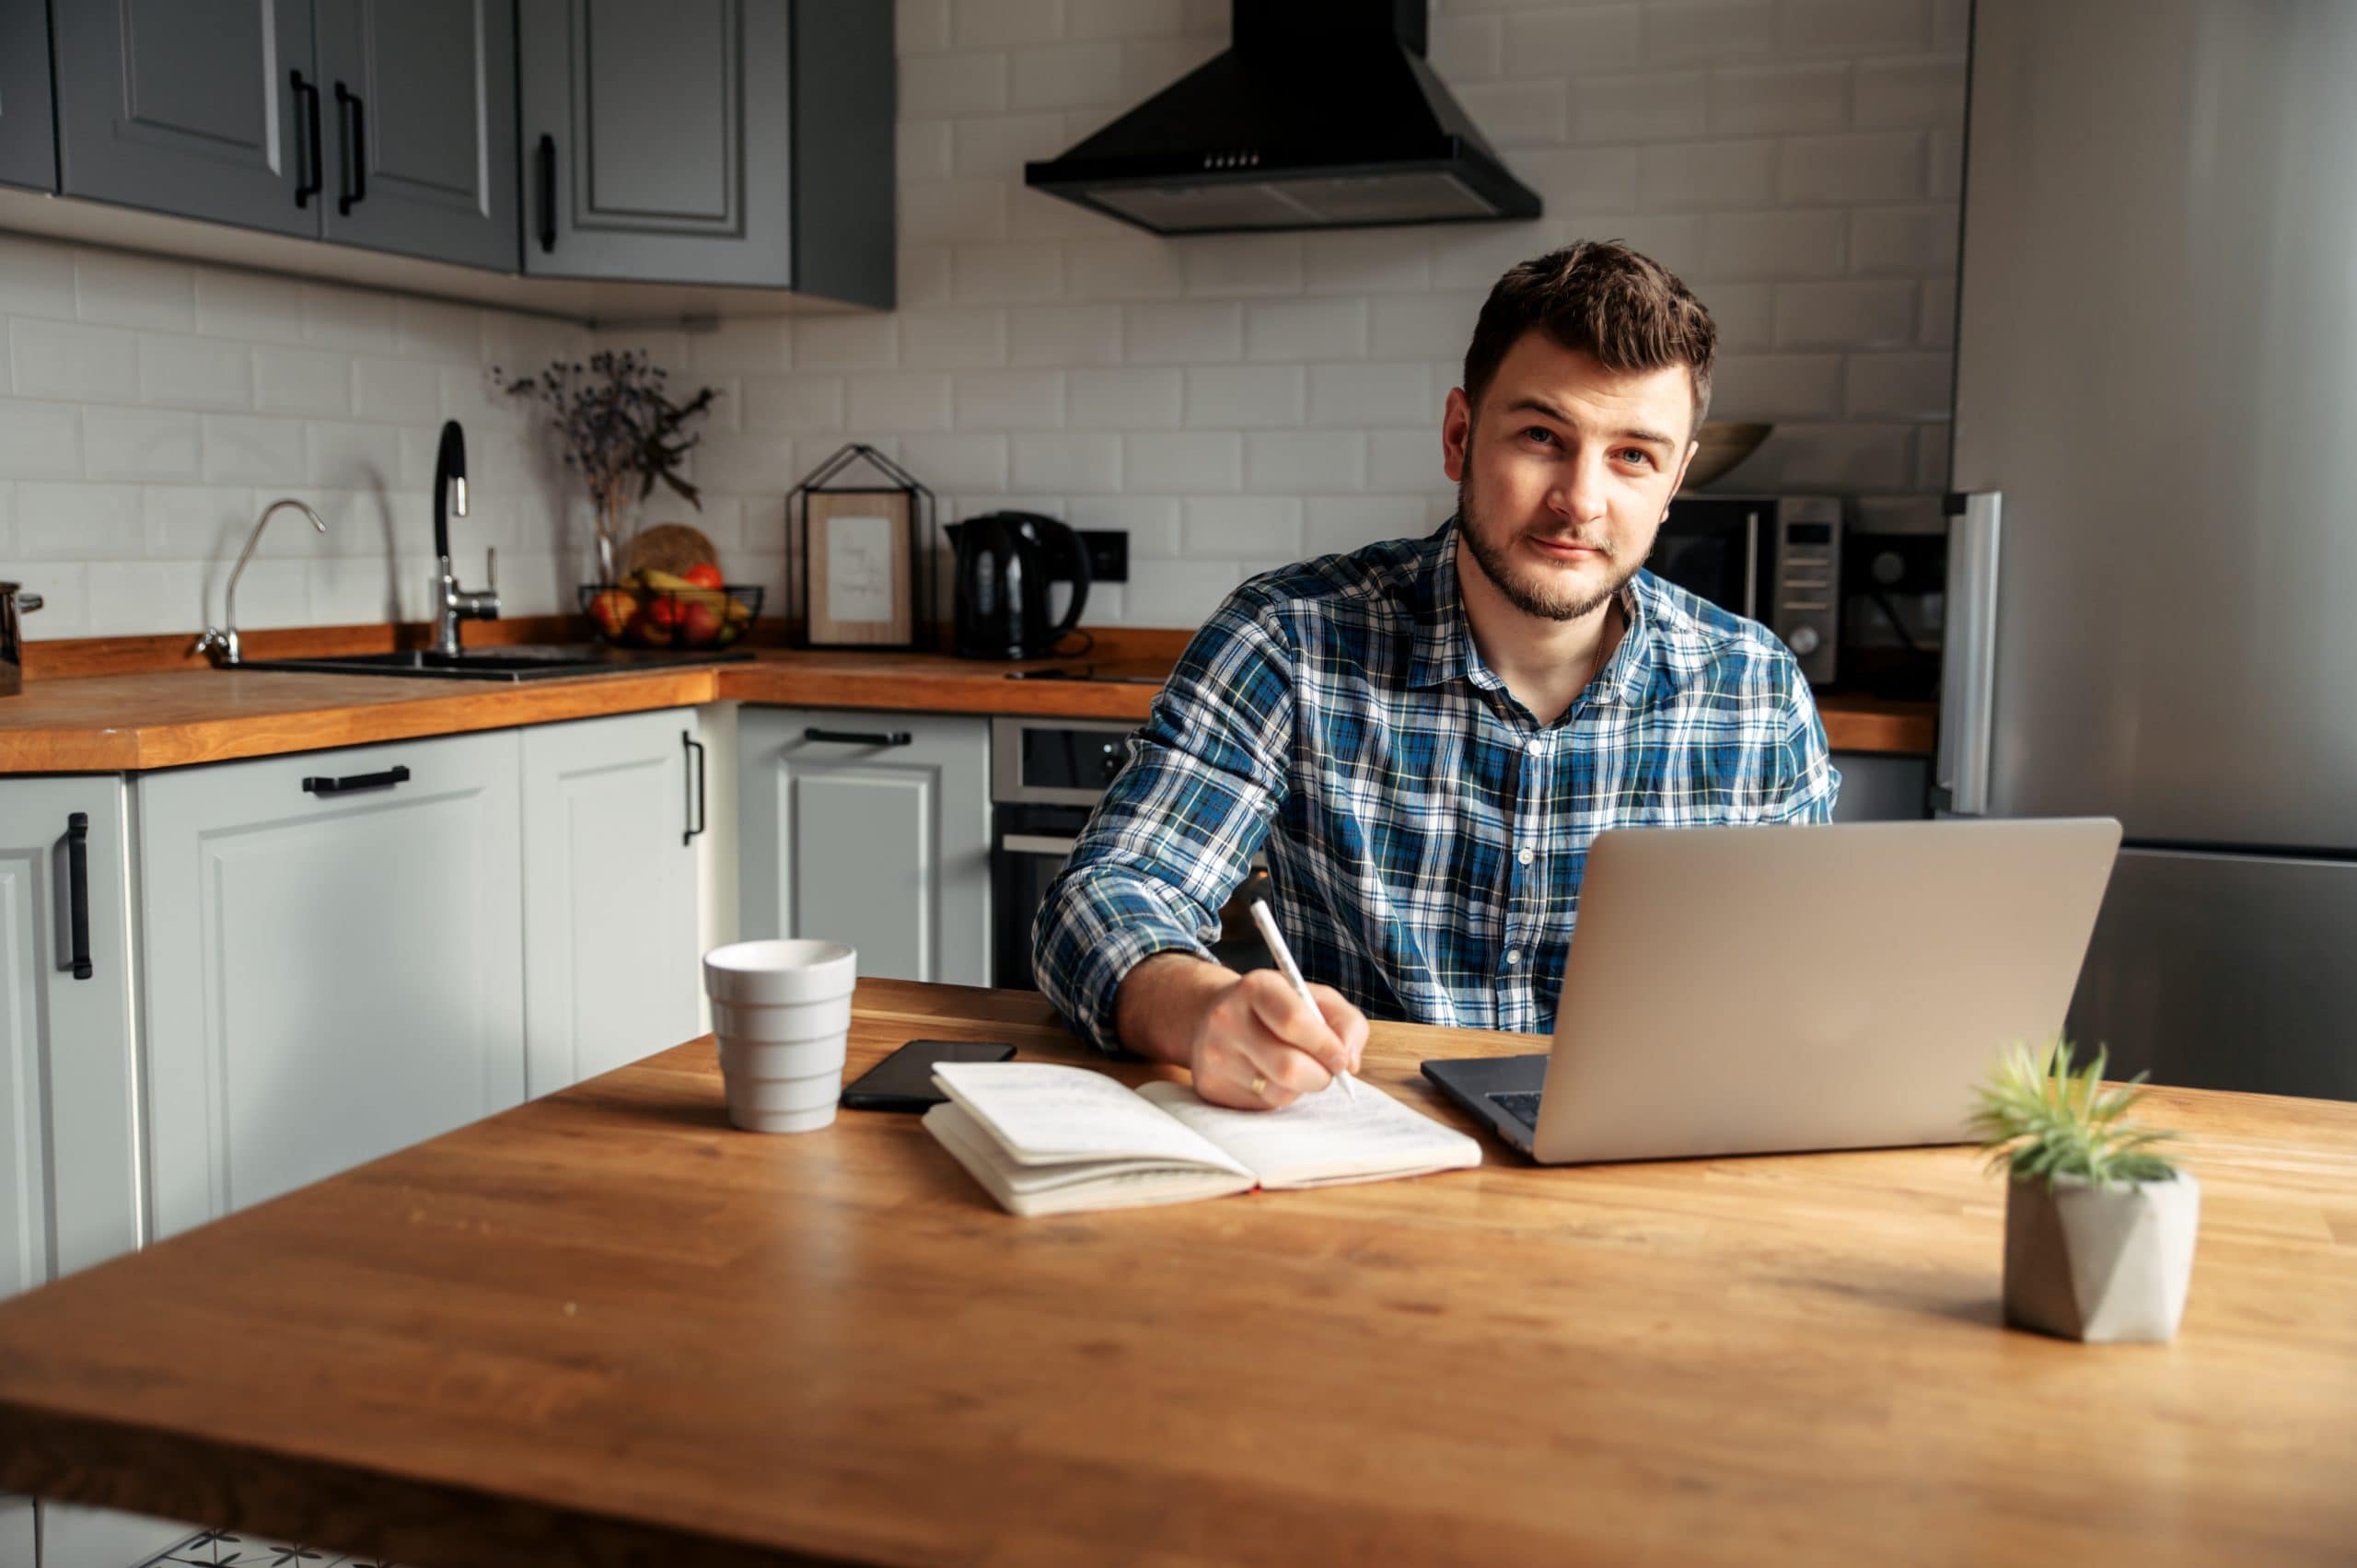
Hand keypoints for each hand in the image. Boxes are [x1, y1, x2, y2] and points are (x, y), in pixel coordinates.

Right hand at [1185, 968, 1369, 1111]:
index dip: (1326, 1046)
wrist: (1209, 1015)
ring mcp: (1214, 1057)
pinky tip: (1268, 1076)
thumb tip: (1350, 1064)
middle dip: (1321, 1076)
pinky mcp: (1211, 1087)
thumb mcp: (1313, 997)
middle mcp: (1227, 1020)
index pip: (1295, 1022)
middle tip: (1328, 1071)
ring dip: (1301, 1087)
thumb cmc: (1276, 1007)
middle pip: (1288, 1067)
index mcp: (1256, 988)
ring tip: (1295, 1068)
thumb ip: (1346, 1022)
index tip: (1342, 1059)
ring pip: (1279, 1092)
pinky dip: (1278, 1095)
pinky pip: (1262, 1106)